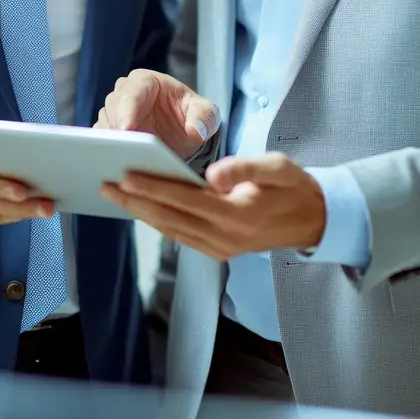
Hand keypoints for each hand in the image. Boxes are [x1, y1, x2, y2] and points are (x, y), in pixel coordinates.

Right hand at [94, 69, 219, 159]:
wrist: (182, 133)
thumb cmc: (191, 117)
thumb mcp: (206, 114)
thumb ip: (204, 118)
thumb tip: (194, 131)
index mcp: (144, 81)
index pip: (132, 93)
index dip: (127, 111)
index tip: (127, 130)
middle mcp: (123, 95)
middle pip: (112, 110)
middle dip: (116, 130)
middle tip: (121, 150)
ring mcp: (112, 116)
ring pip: (103, 128)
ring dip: (109, 145)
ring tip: (117, 162)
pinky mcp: (108, 136)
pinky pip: (100, 145)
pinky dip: (104, 155)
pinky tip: (112, 169)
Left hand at [101, 152, 325, 259]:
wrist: (314, 220)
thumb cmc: (294, 186)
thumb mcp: (277, 166)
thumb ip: (244, 168)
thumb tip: (211, 174)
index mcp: (237, 214)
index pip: (184, 199)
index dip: (152, 187)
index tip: (125, 174)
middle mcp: (225, 238)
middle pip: (170, 217)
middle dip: (135, 201)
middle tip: (105, 184)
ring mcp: (221, 249)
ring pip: (171, 230)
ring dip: (141, 213)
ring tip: (115, 196)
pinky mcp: (220, 252)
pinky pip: (182, 237)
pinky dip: (158, 223)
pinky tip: (142, 210)